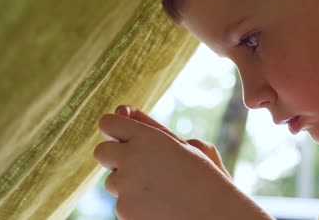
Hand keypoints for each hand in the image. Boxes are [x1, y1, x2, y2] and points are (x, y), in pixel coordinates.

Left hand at [93, 105, 270, 219]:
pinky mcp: (124, 211)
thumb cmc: (206, 178)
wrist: (218, 216)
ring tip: (161, 191)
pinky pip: (121, 204)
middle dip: (114, 158)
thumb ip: (150, 127)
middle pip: (101, 152)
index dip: (114, 130)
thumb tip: (121, 110)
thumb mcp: (185, 146)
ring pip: (112, 182)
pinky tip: (160, 207)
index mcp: (148, 137)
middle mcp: (132, 158)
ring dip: (128, 185)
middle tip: (139, 166)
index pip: (108, 123)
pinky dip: (136, 206)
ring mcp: (125, 186)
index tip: (122, 137)